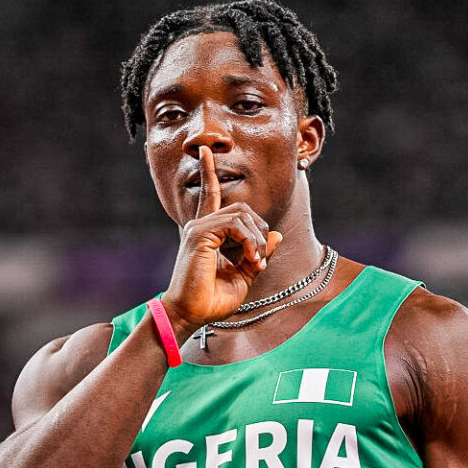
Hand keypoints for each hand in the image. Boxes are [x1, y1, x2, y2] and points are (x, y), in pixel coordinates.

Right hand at [161, 146, 282, 331]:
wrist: (191, 316)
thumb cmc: (211, 301)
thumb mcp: (243, 277)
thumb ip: (258, 254)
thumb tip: (276, 235)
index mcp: (207, 234)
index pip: (209, 196)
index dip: (208, 173)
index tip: (206, 151)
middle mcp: (200, 226)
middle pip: (241, 209)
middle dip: (260, 231)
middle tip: (260, 259)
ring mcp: (198, 229)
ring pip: (241, 215)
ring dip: (257, 239)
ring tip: (256, 262)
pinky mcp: (199, 234)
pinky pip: (235, 224)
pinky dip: (249, 241)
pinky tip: (250, 258)